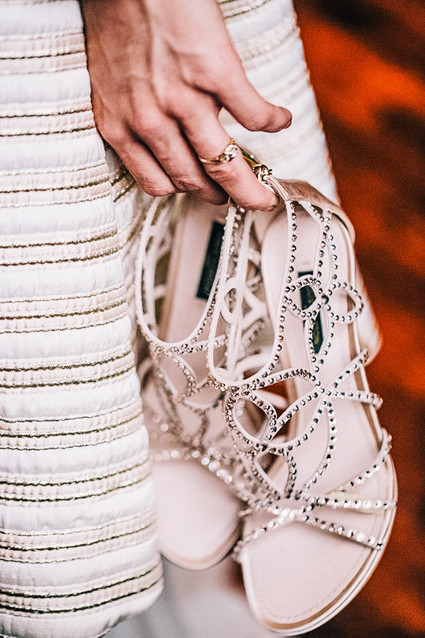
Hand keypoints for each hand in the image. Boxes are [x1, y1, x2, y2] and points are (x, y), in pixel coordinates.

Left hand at [81, 0, 291, 208]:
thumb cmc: (114, 17)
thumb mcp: (109, 81)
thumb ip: (132, 114)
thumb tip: (163, 137)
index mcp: (120, 125)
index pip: (158, 184)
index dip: (185, 192)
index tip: (199, 190)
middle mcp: (149, 121)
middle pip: (193, 182)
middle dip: (218, 197)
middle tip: (234, 200)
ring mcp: (183, 99)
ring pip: (223, 165)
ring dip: (249, 187)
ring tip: (262, 193)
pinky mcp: (213, 72)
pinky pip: (252, 114)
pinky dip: (272, 121)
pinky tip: (281, 121)